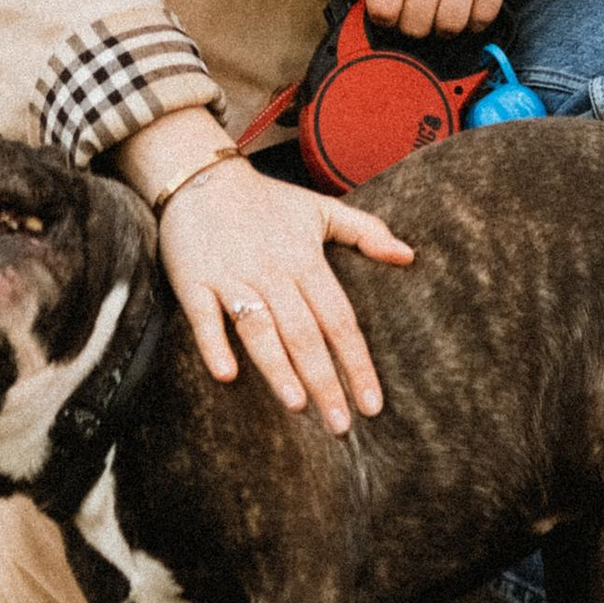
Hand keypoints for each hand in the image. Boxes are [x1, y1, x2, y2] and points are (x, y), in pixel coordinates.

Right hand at [121, 145, 411, 431]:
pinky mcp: (194, 281)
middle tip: (340, 427)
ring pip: (259, 329)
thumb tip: (409, 255)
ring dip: (278, 368)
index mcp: (304, 259)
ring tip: (298, 406)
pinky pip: (204, 317)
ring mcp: (232, 277)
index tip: (373, 405)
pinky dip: (214, 344)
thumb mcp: (320, 210)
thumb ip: (365, 231)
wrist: (200, 176)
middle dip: (324, 381)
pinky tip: (226, 376)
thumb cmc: (266, 201)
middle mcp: (272, 271)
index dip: (357, 362)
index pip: (339, 318)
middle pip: (304, 332)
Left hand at [362, 0, 529, 42]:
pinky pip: (482, 19)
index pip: (382, 8)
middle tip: (426, 10)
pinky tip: (472, 3)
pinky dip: (476, 20)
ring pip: (449, 27)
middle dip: (419, 25)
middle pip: (415, 26)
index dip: (386, 18)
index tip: (395, 11)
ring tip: (450, 7)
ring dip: (449, 24)